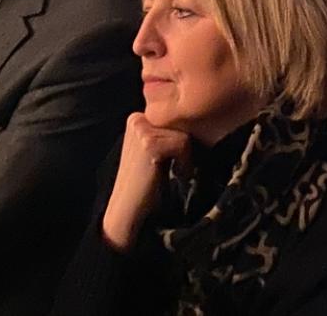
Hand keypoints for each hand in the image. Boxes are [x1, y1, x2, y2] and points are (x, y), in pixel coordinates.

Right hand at [102, 113, 190, 251]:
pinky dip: (185, 163)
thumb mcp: (155, 148)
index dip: (181, 139)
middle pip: (181, 123)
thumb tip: (198, 117)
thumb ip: (167, 131)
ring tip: (176, 172)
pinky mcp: (149, 144)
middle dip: (184, 148)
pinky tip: (176, 175)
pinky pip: (183, 144)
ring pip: (184, 134)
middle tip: (177, 167)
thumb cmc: (147, 181)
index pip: (175, 116)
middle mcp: (137, 118)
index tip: (175, 159)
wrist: (128, 210)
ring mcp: (141, 130)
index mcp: (137, 117)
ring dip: (186, 157)